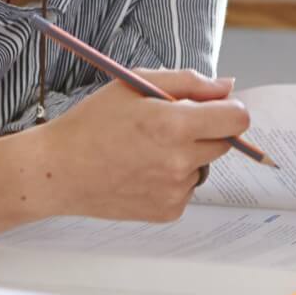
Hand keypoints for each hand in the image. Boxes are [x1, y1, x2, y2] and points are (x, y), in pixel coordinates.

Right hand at [38, 69, 249, 222]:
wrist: (58, 171)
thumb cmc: (92, 124)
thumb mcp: (135, 85)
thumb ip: (188, 82)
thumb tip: (228, 87)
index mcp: (173, 125)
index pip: (237, 119)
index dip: (229, 109)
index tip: (216, 107)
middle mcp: (179, 162)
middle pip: (223, 143)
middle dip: (206, 130)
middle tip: (169, 125)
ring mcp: (175, 191)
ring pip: (203, 166)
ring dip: (188, 155)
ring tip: (147, 150)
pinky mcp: (168, 211)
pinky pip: (187, 188)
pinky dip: (173, 178)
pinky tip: (142, 170)